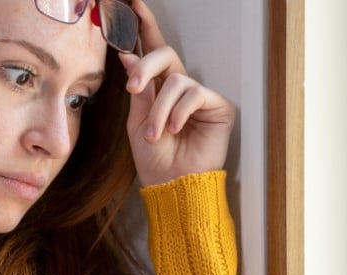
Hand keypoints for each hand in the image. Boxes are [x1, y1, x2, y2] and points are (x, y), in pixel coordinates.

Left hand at [120, 0, 235, 186]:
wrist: (172, 185)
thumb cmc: (154, 159)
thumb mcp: (136, 122)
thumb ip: (138, 90)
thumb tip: (129, 56)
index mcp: (158, 88)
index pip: (152, 51)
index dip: (144, 27)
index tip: (131, 5)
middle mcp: (180, 87)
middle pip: (165, 54)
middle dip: (146, 67)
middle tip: (133, 87)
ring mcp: (199, 95)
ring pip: (176, 80)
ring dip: (159, 109)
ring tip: (155, 133)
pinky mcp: (217, 105)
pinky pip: (194, 94)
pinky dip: (178, 112)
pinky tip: (175, 129)